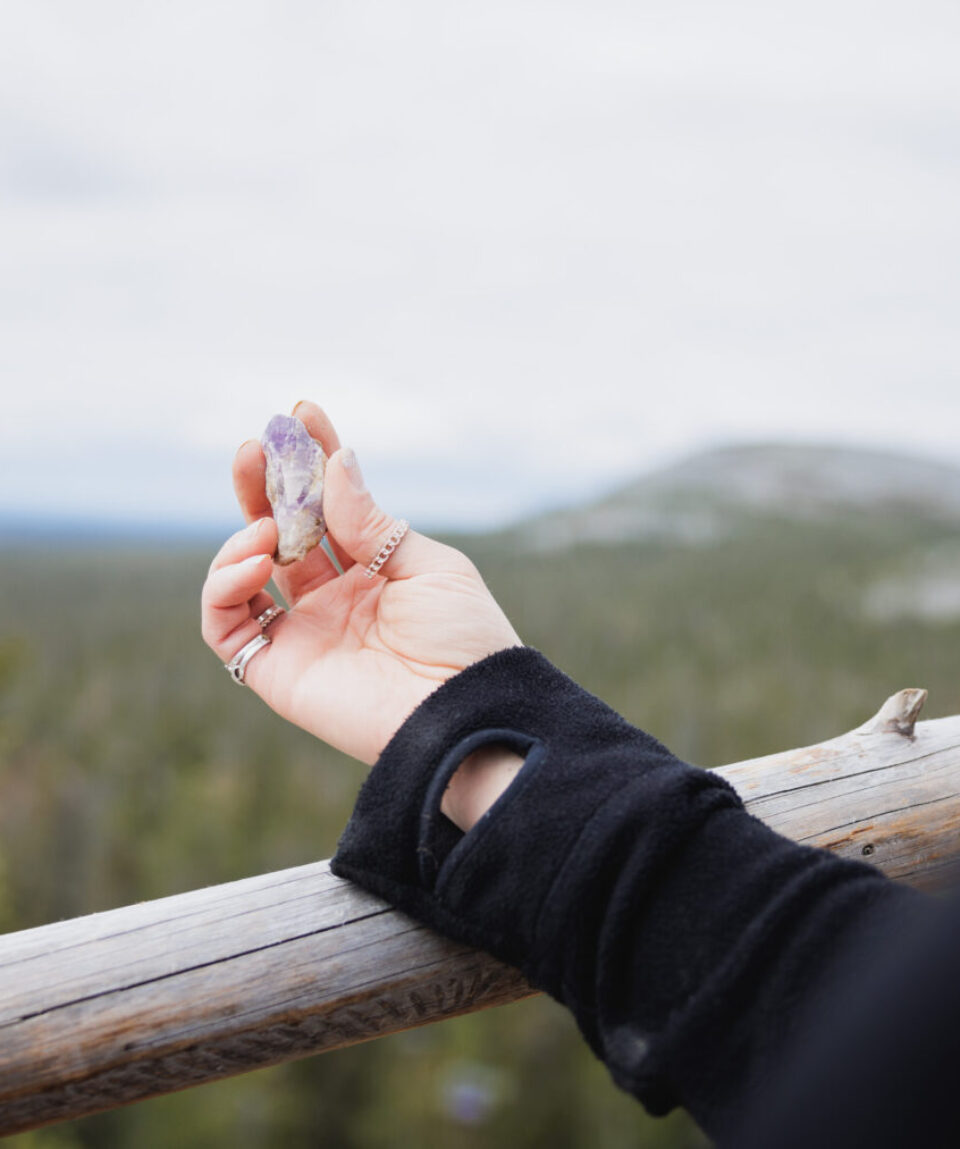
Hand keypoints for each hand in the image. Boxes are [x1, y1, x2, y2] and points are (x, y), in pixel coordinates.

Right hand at [201, 402, 522, 765]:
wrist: (467, 713)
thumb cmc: (466, 640)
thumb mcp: (428, 566)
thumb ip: (371, 520)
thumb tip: (335, 461)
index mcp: (373, 571)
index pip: (329, 507)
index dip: (313, 460)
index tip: (303, 413)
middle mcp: (332, 598)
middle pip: (280, 531)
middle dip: (263, 484)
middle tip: (255, 445)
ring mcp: (302, 633)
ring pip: (243, 572)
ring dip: (243, 535)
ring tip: (267, 526)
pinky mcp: (277, 671)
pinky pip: (226, 625)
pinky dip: (224, 586)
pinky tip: (256, 560)